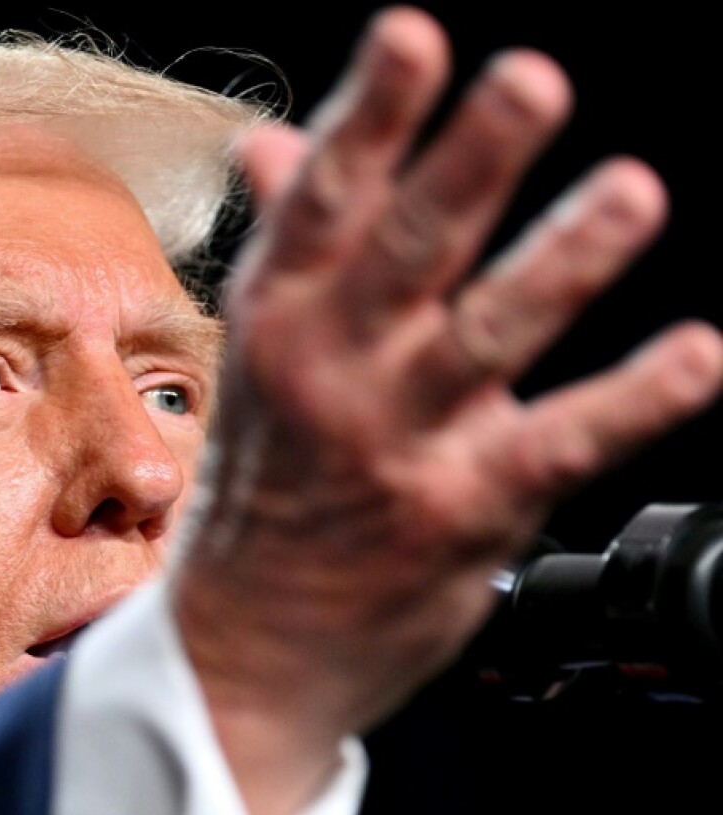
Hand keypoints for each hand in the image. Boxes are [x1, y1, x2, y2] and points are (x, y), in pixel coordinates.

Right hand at [172, 6, 722, 811]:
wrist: (249, 641)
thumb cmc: (262, 484)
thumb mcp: (257, 359)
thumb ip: (285, 240)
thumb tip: (268, 143)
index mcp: (275, 320)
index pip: (322, 204)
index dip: (367, 118)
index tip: (410, 38)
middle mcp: (329, 373)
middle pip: (406, 255)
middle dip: (469, 164)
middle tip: (529, 82)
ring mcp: (394, 446)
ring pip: (484, 340)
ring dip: (560, 265)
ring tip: (630, 195)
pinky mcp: (461, 514)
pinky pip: (557, 447)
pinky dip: (631, 399)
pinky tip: (695, 354)